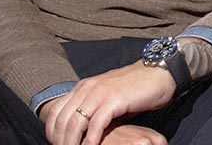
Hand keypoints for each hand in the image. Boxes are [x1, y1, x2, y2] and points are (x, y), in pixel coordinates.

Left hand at [41, 63, 174, 144]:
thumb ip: (93, 109)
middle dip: (60, 140)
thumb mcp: (108, 97)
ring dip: (72, 143)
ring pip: (75, 122)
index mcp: (83, 86)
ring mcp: (101, 93)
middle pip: (61, 119)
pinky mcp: (115, 100)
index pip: (56, 111)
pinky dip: (90, 141)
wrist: (159, 73)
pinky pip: (96, 125)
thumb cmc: (135, 89)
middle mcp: (88, 88)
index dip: (52, 132)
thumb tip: (81, 131)